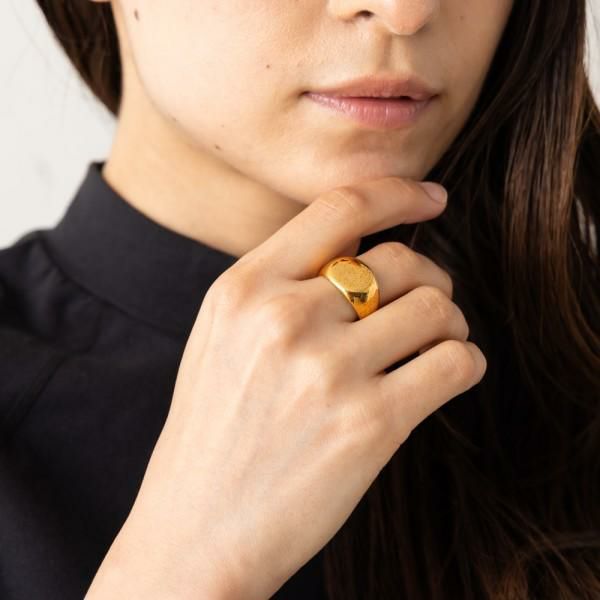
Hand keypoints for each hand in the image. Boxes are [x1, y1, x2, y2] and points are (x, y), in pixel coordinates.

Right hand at [86, 177, 485, 599]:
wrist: (197, 529)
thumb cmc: (214, 431)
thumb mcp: (224, 336)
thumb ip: (283, 284)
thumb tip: (366, 249)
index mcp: (244, 289)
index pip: (341, 207)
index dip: (399, 193)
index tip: (433, 198)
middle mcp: (284, 319)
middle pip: (403, 261)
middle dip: (429, 280)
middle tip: (424, 307)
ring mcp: (328, 372)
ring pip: (438, 309)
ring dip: (449, 324)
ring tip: (429, 348)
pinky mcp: (370, 425)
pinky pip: (456, 362)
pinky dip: (463, 362)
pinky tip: (442, 376)